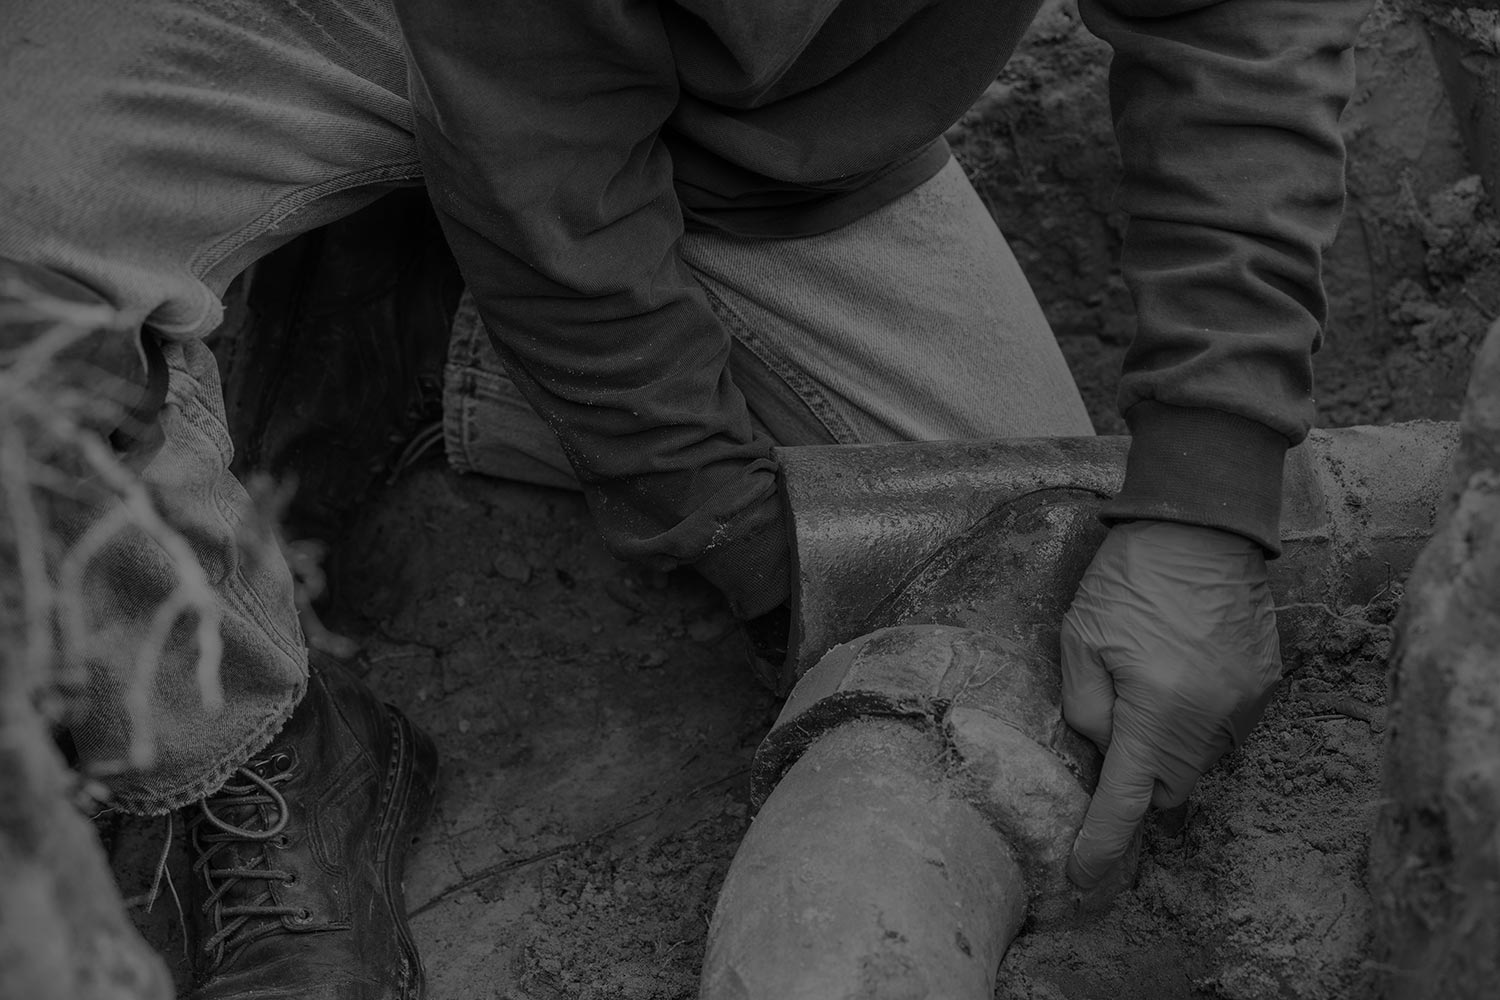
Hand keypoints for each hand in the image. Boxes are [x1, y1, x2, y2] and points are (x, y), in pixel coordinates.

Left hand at [1061, 520, 1280, 888]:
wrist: (1203, 523)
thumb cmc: (1131, 576)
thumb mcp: (1080, 637)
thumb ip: (1086, 706)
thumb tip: (1100, 749)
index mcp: (1157, 710)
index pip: (1126, 801)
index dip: (1102, 845)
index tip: (1085, 876)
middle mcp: (1208, 717)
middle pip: (1168, 788)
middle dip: (1135, 783)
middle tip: (1111, 744)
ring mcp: (1244, 702)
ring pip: (1198, 761)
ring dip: (1167, 749)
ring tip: (1145, 694)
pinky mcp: (1264, 684)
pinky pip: (1224, 728)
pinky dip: (1195, 721)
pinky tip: (1176, 675)